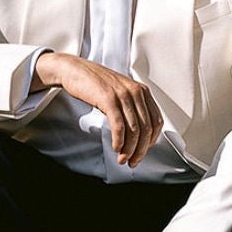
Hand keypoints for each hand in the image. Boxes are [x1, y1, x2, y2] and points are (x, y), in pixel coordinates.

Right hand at [33, 53, 163, 167]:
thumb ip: (132, 108)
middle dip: (140, 149)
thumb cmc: (96, 83)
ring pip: (133, 129)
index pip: (156, 120)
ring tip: (122, 159)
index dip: (151, 140)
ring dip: (129, 149)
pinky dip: (119, 140)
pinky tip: (115, 148)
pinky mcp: (108, 98)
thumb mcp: (121, 92)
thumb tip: (138, 136)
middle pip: (146, 128)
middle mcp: (135, 91)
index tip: (143, 151)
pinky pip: (119, 125)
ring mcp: (122, 94)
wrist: (75, 70)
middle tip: (133, 161)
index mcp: (141, 90)